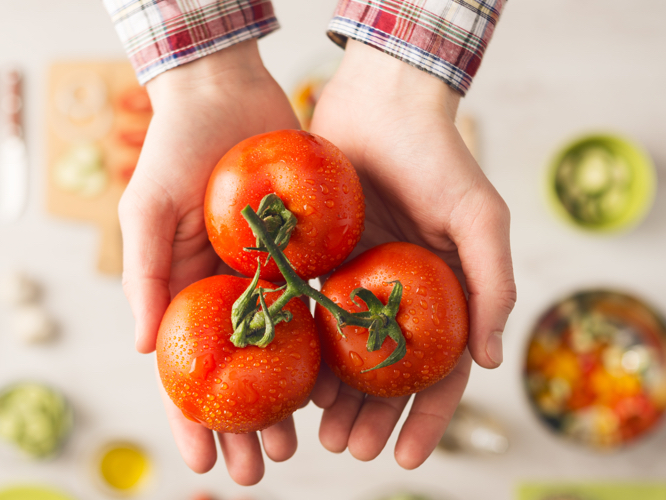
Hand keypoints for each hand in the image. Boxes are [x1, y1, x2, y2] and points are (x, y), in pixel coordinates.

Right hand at [118, 40, 300, 484]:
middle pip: (235, 375)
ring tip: (300, 443)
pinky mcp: (300, 255)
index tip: (203, 462)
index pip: (183, 370)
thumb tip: (146, 350)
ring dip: (286, 402)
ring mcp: (263, 278)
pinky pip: (314, 307)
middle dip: (244, 426)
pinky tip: (335, 384)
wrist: (225, 93)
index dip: (190, 420)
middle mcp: (223, 293)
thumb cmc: (173, 149)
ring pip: (278, 354)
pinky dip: (321, 348)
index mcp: (183, 291)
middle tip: (261, 469)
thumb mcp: (146, 210)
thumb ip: (144, 276)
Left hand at [308, 41, 516, 467]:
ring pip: (342, 355)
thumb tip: (492, 362)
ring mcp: (355, 282)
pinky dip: (299, 349)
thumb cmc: (438, 156)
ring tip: (315, 431)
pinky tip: (286, 378)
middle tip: (347, 448)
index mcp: (442, 295)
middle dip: (370, 417)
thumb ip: (493, 284)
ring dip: (332, 396)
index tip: (402, 457)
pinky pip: (305, 315)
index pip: (439, 372)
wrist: (378, 102)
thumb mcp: (480, 217)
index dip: (425, 419)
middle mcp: (398, 296)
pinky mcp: (316, 261)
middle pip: (385, 374)